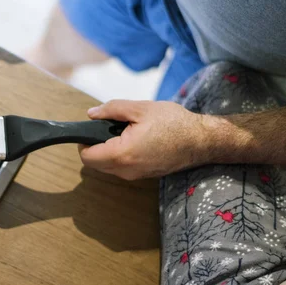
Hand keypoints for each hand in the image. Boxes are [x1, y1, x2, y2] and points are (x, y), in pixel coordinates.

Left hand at [78, 100, 210, 179]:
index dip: (83, 142)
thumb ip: (111, 110)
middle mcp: (126, 170)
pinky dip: (120, 157)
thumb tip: (91, 114)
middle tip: (107, 128)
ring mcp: (136, 176)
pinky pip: (122, 169)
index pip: (87, 156)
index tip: (90, 129)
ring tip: (122, 133)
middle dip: (94, 147)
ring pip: (108, 168)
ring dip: (107, 152)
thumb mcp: (140, 109)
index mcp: (122, 154)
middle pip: (95, 164)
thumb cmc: (174, 123)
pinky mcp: (144, 175)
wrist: (202, 140)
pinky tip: (133, 141)